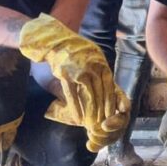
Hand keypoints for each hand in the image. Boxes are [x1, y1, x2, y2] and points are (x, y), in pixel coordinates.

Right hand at [18, 14, 129, 151]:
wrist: (54, 42)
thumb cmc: (74, 51)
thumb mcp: (92, 56)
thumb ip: (99, 70)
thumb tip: (107, 87)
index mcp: (100, 62)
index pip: (109, 85)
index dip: (110, 100)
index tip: (111, 113)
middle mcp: (92, 66)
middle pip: (100, 92)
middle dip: (101, 109)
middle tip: (102, 122)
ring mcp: (79, 70)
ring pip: (88, 96)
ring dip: (90, 112)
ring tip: (91, 123)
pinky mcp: (66, 75)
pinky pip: (73, 95)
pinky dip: (76, 108)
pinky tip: (78, 118)